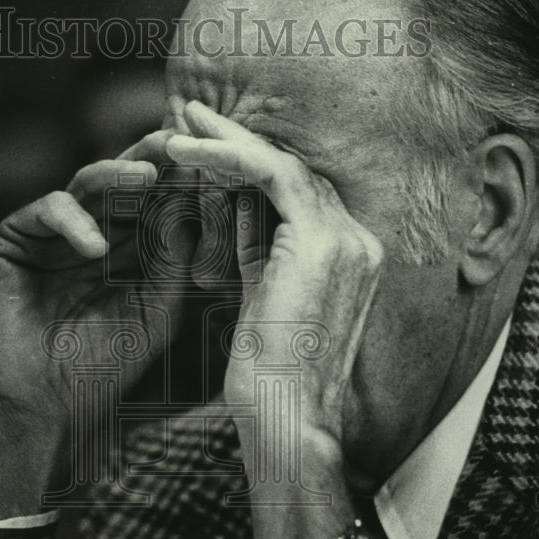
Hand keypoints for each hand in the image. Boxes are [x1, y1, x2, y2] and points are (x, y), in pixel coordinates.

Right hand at [0, 130, 194, 524]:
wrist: (37, 405)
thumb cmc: (100, 365)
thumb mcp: (155, 310)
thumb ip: (173, 261)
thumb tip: (190, 209)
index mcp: (129, 247)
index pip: (159, 201)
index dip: (184, 183)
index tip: (216, 167)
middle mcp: (94, 230)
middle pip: (126, 183)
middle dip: (155, 161)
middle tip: (182, 142)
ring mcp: (54, 232)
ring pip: (88, 183)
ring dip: (118, 175)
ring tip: (147, 174)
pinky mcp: (16, 236)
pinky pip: (49, 209)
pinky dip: (74, 222)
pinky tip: (96, 249)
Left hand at [166, 101, 383, 538]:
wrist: (288, 421)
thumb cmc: (269, 380)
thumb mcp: (263, 300)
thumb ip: (260, 253)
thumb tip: (234, 213)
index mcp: (349, 257)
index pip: (297, 194)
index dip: (251, 167)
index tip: (209, 151)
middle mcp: (357, 240)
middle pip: (293, 171)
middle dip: (238, 142)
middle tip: (194, 117)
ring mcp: (347, 238)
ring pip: (283, 165)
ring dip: (227, 142)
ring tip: (181, 126)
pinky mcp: (320, 240)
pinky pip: (269, 177)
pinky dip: (226, 158)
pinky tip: (186, 152)